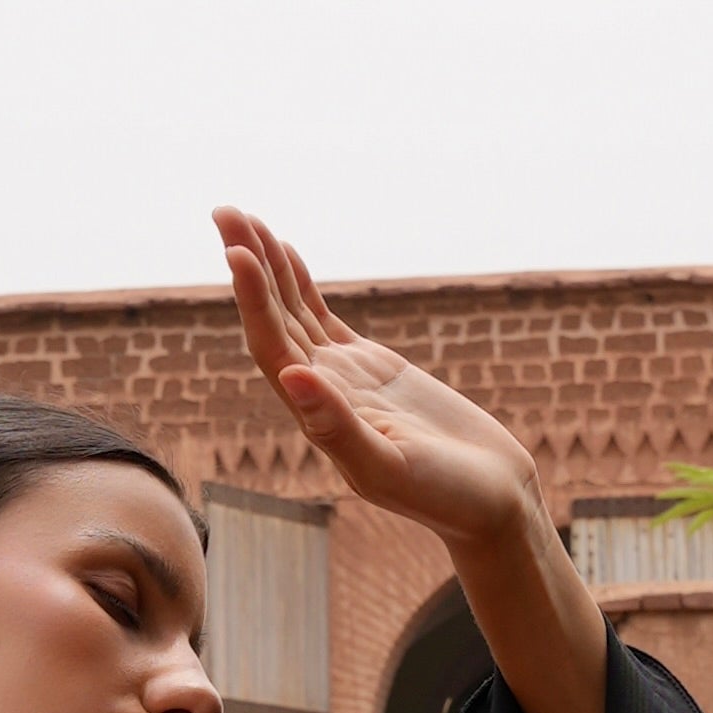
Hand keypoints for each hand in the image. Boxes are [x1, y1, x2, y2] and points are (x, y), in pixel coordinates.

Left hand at [217, 206, 545, 553]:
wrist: (488, 502)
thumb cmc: (445, 496)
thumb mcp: (390, 465)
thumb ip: (338, 426)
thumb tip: (291, 376)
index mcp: (317, 419)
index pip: (273, 349)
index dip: (252, 301)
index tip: (235, 252)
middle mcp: (319, 396)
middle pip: (272, 322)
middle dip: (248, 267)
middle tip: (224, 210)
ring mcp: (342, 379)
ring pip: (293, 313)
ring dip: (266, 267)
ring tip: (241, 216)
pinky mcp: (369, 369)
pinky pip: (322, 318)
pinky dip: (301, 284)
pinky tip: (283, 252)